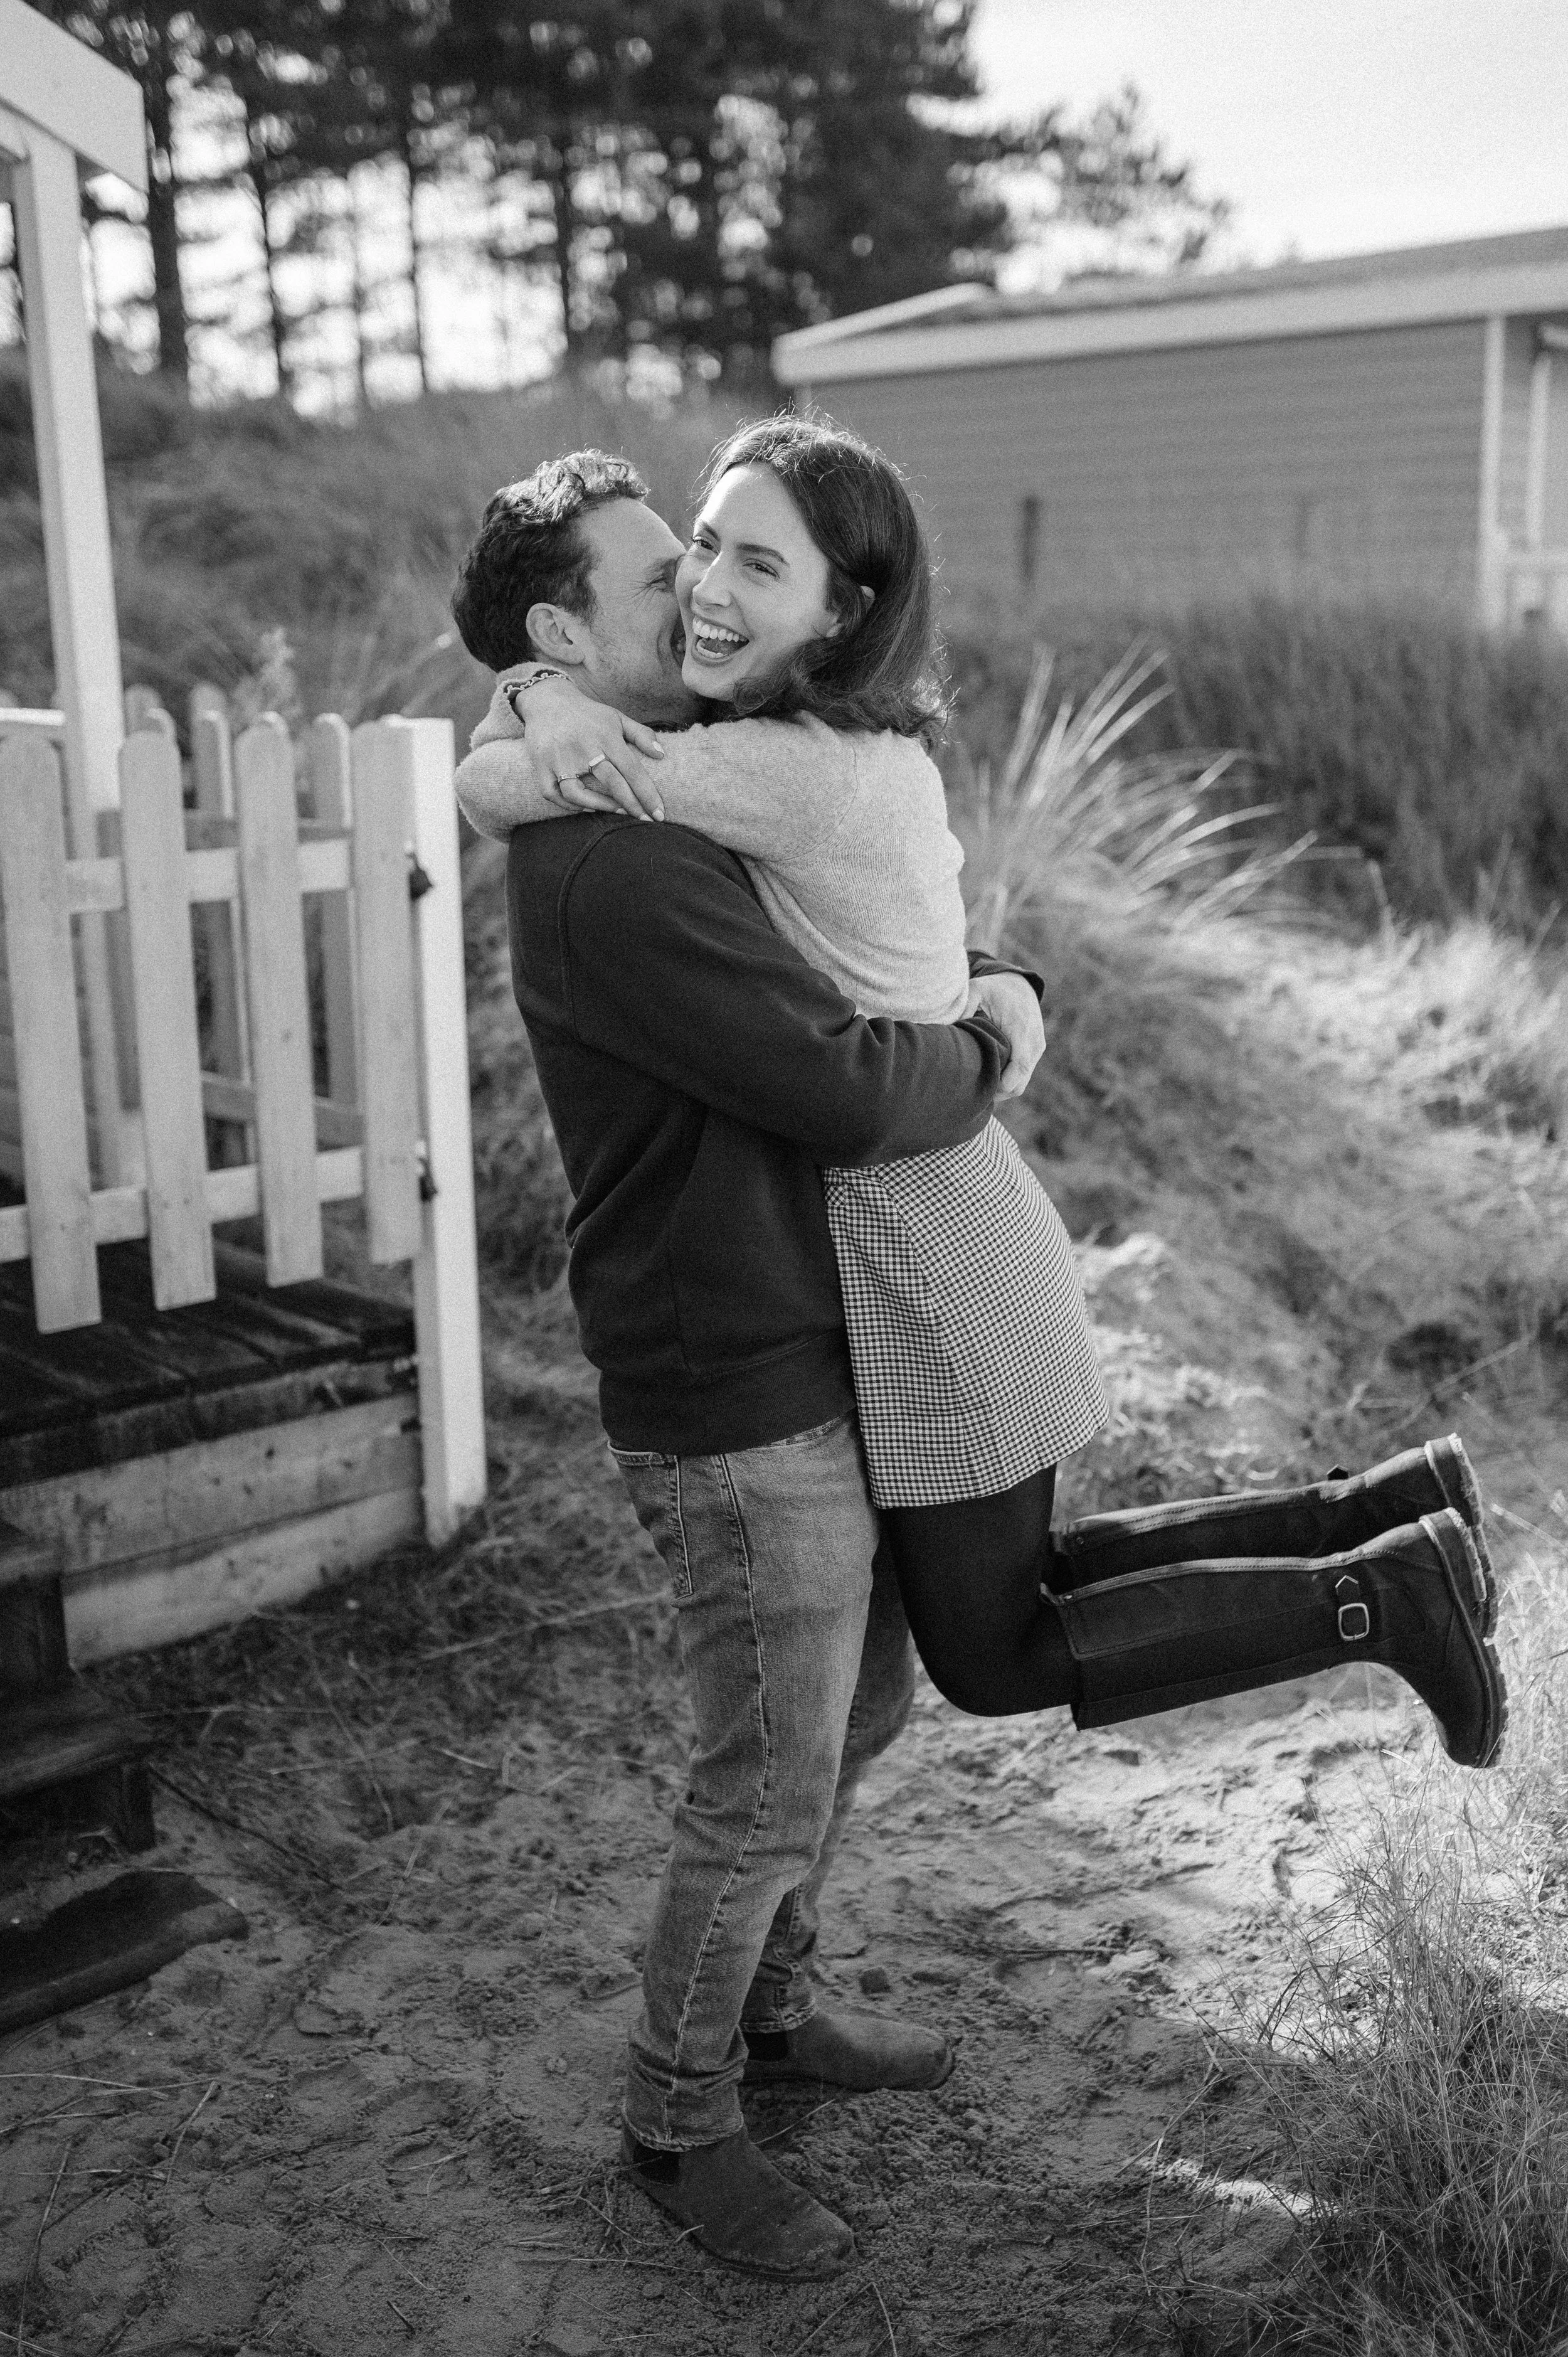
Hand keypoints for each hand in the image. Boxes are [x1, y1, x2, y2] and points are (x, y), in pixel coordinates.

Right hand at [503, 673, 666, 820]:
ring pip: (578, 794)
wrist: (547, 699)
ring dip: (600, 807)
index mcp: (605, 736)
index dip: (648, 794)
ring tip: (618, 811)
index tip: (659, 814)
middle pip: (611, 783)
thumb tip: (662, 755)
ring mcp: (559, 758)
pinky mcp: (541, 765)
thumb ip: (641, 734)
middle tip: (645, 820)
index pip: (632, 770)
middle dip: (632, 805)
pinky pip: (552, 794)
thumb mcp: (616, 717)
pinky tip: (587, 807)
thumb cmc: (588, 714)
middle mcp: (583, 747)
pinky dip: (568, 806)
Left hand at [963, 970, 1045, 1099]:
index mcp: (1021, 1027)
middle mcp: (1034, 1041)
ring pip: (1022, 1083)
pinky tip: (989, 1079)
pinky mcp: (1036, 1052)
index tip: (983, 1090)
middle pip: (1020, 1082)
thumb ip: (964, 1006)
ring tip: (979, 1088)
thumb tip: (947, 1027)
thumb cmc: (995, 989)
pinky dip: (1008, 1082)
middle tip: (973, 1094)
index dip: (1003, 1083)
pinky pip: (1023, 1076)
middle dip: (998, 1093)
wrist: (1020, 985)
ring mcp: (1037, 1048)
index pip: (1020, 1065)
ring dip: (1002, 1089)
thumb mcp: (977, 989)